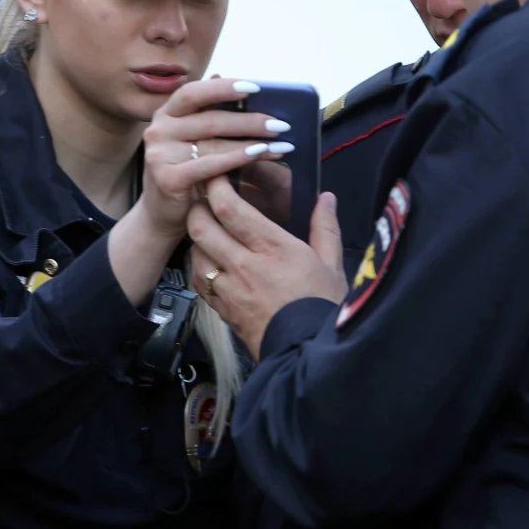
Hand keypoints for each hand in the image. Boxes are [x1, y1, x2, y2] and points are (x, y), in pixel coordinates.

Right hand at [139, 78, 293, 239]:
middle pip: (211, 119)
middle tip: (282, 125)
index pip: (194, 93)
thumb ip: (211, 115)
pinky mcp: (167, 177)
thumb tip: (243, 88)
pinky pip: (209, 165)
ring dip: (252, 143)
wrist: (162, 214)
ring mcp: (159, 153)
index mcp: (167, 113)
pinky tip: (259, 155)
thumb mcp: (196, 140)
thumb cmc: (187, 172)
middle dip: (251, 121)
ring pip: (214, 142)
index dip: (224, 88)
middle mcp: (159, 129)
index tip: (255, 87)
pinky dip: (236, 159)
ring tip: (281, 145)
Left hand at [188, 176, 348, 358]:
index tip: (219, 175)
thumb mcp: (333, 264)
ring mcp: (229, 289)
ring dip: (198, 237)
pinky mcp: (222, 309)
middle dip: (198, 206)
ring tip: (208, 228)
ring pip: (195, 252)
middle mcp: (244, 265)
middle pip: (201, 226)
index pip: (229, 209)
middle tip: (205, 197)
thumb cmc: (322, 309)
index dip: (218, 186)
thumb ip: (325, 227)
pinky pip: (198, 281)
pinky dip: (199, 266)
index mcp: (273, 248)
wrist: (307, 354)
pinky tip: (210, 262)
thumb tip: (327, 199)